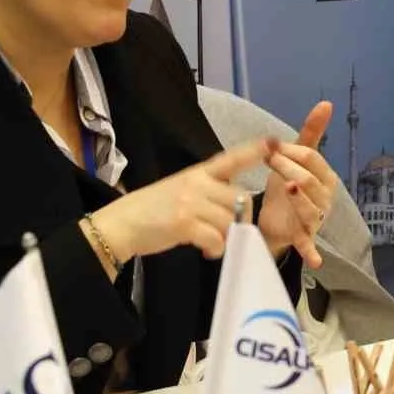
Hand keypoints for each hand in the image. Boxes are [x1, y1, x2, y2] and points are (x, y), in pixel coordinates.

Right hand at [89, 138, 279, 263]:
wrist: (120, 224)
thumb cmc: (151, 211)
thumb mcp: (180, 190)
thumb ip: (206, 193)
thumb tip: (234, 211)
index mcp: (197, 173)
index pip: (230, 158)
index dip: (253, 151)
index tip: (273, 142)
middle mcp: (196, 183)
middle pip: (241, 199)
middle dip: (240, 219)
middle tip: (228, 233)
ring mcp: (190, 202)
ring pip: (230, 220)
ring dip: (227, 237)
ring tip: (213, 244)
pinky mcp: (184, 222)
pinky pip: (216, 238)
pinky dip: (216, 249)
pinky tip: (206, 251)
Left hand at [257, 101, 339, 268]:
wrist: (277, 219)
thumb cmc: (289, 185)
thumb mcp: (297, 158)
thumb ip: (312, 132)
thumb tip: (326, 103)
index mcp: (326, 177)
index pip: (311, 159)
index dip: (290, 151)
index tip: (271, 148)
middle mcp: (325, 198)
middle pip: (309, 181)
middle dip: (288, 168)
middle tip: (269, 162)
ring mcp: (316, 219)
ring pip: (310, 208)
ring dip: (299, 199)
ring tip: (288, 188)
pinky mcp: (303, 237)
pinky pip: (310, 245)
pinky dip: (312, 253)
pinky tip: (315, 261)